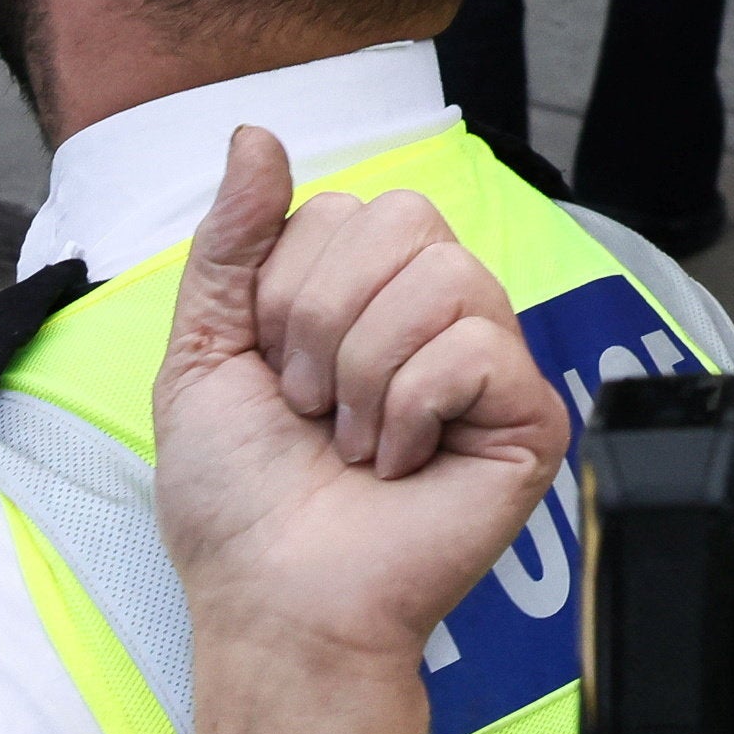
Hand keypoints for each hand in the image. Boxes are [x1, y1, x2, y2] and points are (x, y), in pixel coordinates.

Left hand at [149, 126, 569, 689]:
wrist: (275, 601)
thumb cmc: (239, 502)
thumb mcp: (204, 353)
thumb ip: (232, 242)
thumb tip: (255, 132)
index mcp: (364, 296)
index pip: (347, 210)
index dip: (288, 291)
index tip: (275, 376)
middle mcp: (434, 317)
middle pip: (403, 222)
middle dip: (326, 322)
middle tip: (313, 409)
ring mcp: (489, 365)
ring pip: (444, 278)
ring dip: (367, 374)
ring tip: (354, 444)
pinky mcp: (530, 417)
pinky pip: (480, 347)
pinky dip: (413, 412)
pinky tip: (400, 467)